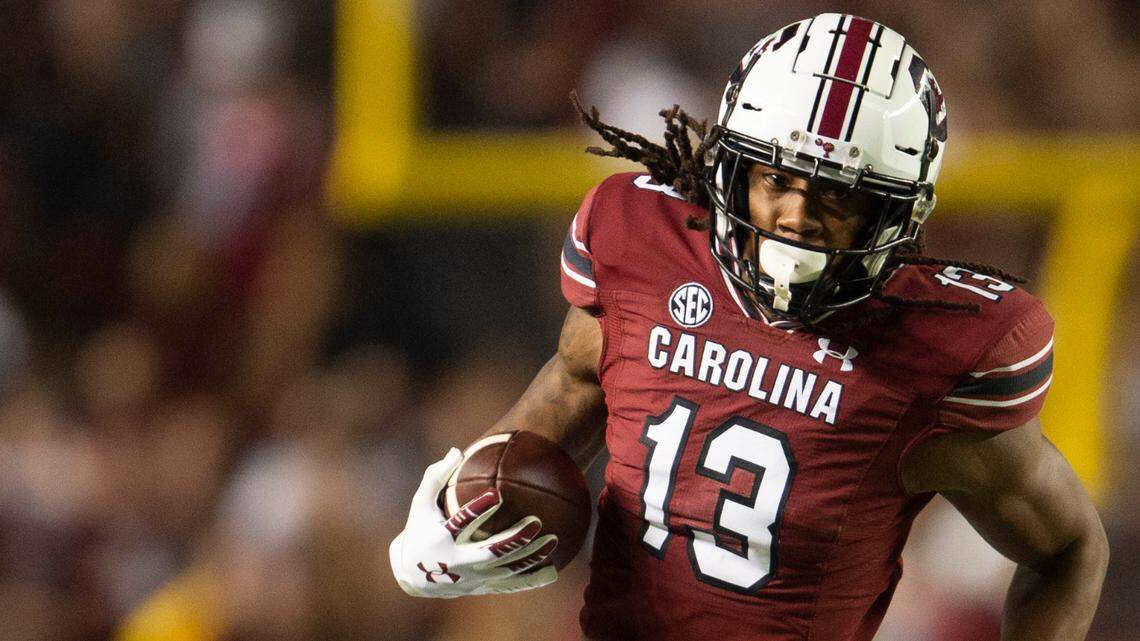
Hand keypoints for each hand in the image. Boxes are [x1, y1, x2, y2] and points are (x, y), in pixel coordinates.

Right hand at [389, 447, 558, 597]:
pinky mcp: (482, 587)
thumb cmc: (420, 530)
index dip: (478, 510)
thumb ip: (436, 477)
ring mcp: (472, 578)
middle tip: (536, 521)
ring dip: (531, 556)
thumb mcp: (420, 504)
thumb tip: (457, 450)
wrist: (415, 578)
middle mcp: (458, 561)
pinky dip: (532, 579)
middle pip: (490, 552)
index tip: (497, 494)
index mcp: (441, 538)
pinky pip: (510, 585)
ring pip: (506, 569)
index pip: (462, 522)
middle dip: (514, 539)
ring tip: (553, 539)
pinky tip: (554, 570)